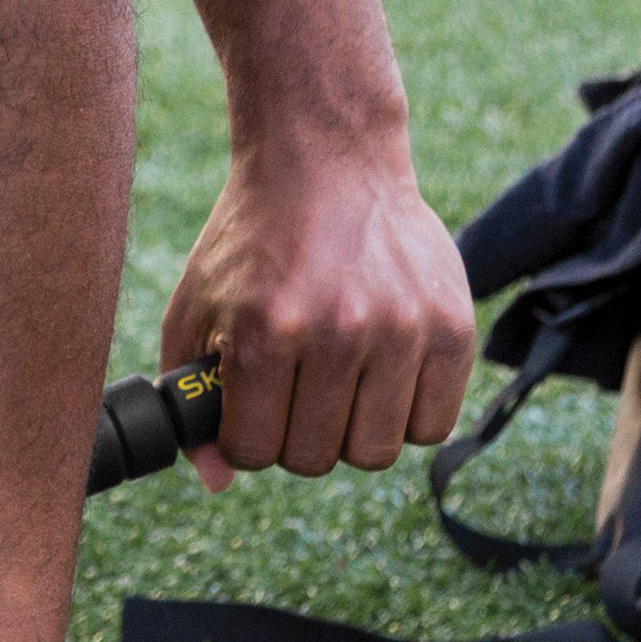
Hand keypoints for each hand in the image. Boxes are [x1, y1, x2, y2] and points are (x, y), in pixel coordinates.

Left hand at [161, 137, 474, 487]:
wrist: (325, 161)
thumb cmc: (251, 241)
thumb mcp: (195, 307)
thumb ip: (189, 396)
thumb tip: (216, 479)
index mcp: (262, 333)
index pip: (255, 451)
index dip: (247, 440)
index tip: (251, 414)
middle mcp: (334, 333)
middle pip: (316, 458)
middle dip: (295, 438)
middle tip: (294, 396)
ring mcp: (400, 330)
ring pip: (375, 451)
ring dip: (350, 432)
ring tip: (337, 386)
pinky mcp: (451, 326)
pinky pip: (432, 425)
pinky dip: (404, 416)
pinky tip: (381, 377)